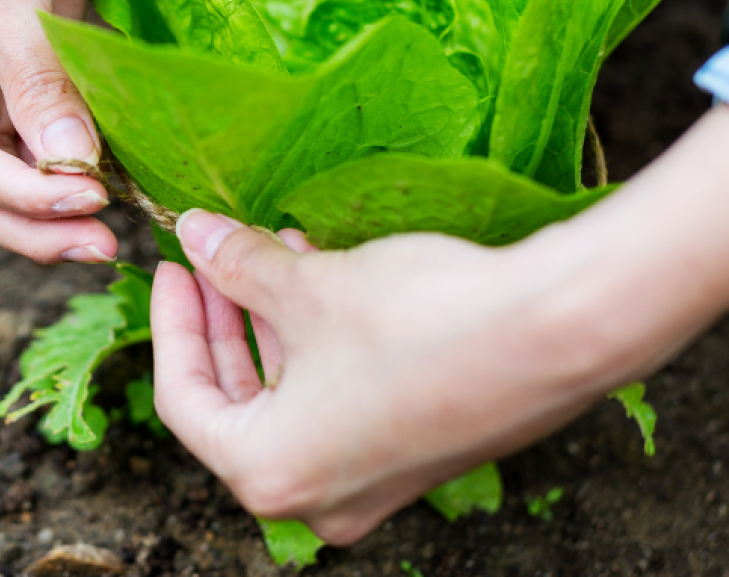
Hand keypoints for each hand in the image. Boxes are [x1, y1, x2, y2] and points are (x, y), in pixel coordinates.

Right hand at [0, 0, 114, 263]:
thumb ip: (36, 87)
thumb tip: (74, 169)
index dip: (21, 194)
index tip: (86, 201)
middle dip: (36, 225)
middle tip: (102, 248)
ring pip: (13, 181)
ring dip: (58, 209)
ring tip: (115, 230)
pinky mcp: (25, 82)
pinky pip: (47, 144)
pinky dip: (78, 169)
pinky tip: (119, 185)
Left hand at [150, 211, 610, 543]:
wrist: (560, 333)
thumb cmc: (422, 321)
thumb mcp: (309, 287)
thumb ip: (238, 266)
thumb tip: (194, 234)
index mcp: (270, 472)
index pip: (184, 399)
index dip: (170, 324)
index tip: (173, 265)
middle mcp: (316, 496)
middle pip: (235, 402)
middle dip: (221, 321)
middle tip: (211, 258)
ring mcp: (369, 483)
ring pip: (288, 399)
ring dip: (271, 325)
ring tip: (268, 251)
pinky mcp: (410, 455)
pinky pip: (336, 402)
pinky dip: (315, 345)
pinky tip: (320, 277)